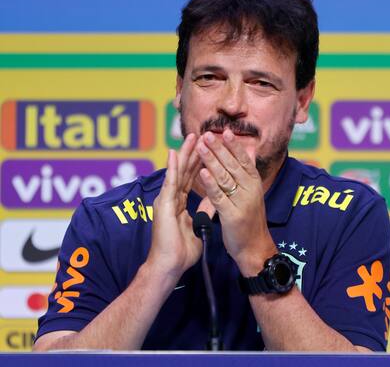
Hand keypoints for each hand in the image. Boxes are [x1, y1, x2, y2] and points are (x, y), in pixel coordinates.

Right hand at [146, 134, 214, 282]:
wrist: (170, 265)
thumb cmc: (181, 250)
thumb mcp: (199, 224)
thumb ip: (204, 209)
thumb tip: (214, 197)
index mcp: (178, 202)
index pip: (191, 177)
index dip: (199, 162)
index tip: (208, 147)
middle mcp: (171, 198)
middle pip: (184, 170)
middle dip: (193, 152)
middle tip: (201, 134)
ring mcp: (166, 200)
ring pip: (177, 172)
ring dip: (184, 154)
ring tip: (191, 136)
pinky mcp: (164, 205)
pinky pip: (169, 182)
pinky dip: (172, 167)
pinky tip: (173, 153)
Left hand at [197, 129, 276, 275]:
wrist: (255, 248)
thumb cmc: (251, 220)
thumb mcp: (253, 193)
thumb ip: (249, 172)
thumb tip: (251, 150)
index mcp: (254, 183)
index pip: (244, 160)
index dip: (234, 146)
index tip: (224, 131)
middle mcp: (250, 190)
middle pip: (233, 165)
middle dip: (219, 148)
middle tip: (207, 134)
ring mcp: (242, 202)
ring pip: (225, 177)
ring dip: (212, 160)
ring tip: (201, 146)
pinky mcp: (232, 215)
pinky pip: (219, 196)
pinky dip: (210, 183)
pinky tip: (202, 172)